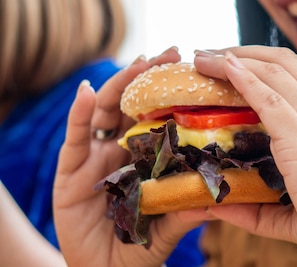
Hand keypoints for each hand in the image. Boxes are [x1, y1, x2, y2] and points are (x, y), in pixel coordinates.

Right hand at [53, 48, 209, 266]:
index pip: (162, 116)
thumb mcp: (170, 227)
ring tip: (141, 62)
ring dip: (123, 83)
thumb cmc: (140, 248)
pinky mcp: (71, 169)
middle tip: (173, 52)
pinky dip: (80, 112)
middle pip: (136, 103)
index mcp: (148, 157)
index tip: (197, 70)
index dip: (176, 93)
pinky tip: (88, 91)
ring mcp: (96, 155)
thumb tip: (222, 195)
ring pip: (108, 110)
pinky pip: (76, 136)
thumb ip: (188, 210)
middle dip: (152, 76)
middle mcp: (123, 149)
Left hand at [193, 46, 296, 265]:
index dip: (270, 63)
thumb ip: (257, 208)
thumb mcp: (296, 211)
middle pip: (286, 62)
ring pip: (275, 70)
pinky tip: (221, 67)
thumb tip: (216, 206)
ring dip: (237, 57)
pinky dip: (242, 75)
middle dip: (247, 52)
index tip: (237, 64)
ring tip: (206, 57)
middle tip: (213, 56)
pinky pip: (267, 95)